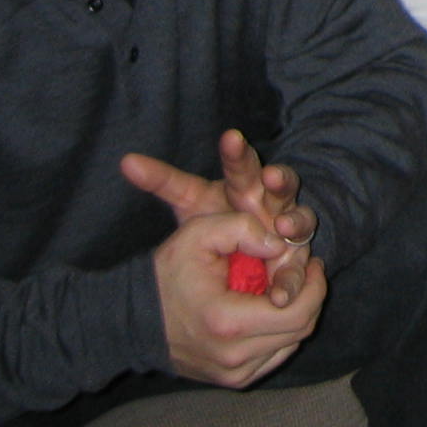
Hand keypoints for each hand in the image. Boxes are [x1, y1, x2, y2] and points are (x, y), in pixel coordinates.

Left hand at [124, 130, 318, 300]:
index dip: (236, 151)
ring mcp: (289, 227)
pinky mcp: (296, 258)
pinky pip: (298, 266)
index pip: (242, 163)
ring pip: (301, 218)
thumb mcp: (191, 199)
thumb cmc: (220, 214)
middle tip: (271, 177)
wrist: (253, 242)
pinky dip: (292, 276)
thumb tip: (126, 161)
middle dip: (280, 178)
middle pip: (281, 183)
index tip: (229, 137)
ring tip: (284, 228)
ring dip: (295, 221)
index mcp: (245, 183)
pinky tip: (281, 289)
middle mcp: (272, 201)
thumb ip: (163, 181)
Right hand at [124, 135, 326, 385]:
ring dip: (297, 313)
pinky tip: (268, 308)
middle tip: (305, 270)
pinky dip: (281, 331)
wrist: (132, 320)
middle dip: (311, 295)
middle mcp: (233, 356)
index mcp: (228, 322)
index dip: (314, 284)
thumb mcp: (199, 234)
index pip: (298, 312)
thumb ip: (244, 229)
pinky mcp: (232, 380)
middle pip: (301, 330)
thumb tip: (281, 246)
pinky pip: (275, 356)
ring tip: (283, 286)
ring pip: (291, 344)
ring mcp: (233, 374)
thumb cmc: (166, 274)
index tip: (312, 261)